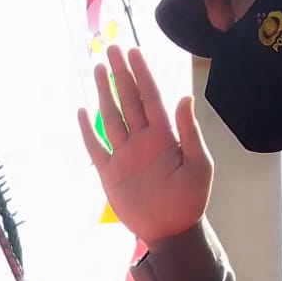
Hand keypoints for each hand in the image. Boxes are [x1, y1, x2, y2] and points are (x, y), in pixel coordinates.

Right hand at [77, 46, 212, 246]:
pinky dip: (88, 131)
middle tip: (111, 49)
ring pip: (111, 117)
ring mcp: (125, 155)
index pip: (150, 97)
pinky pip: (96, 148)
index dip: (142, 74)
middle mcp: (142, 140)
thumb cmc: (190, 200)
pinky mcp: (110, 173)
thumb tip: (184, 98)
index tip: (133, 52)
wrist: (172, 231)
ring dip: (104, 94)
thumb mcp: (199, 165)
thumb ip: (190, 132)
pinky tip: (82, 112)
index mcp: (164, 135)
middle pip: (128, 100)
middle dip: (120, 75)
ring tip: (97, 69)